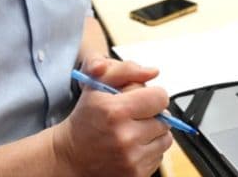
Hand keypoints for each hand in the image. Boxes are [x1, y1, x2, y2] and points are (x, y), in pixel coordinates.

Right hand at [54, 61, 172, 176]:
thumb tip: (153, 71)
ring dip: (154, 134)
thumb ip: (125, 70)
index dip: (153, 96)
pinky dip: (148, 150)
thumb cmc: (85, 119)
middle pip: (165, 119)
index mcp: (115, 110)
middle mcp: (124, 136)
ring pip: (165, 139)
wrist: (71, 156)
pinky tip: (131, 147)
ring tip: (133, 132)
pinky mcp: (136, 174)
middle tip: (134, 117)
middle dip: (153, 115)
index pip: (160, 97)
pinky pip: (159, 157)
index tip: (144, 100)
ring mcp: (131, 158)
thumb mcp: (96, 86)